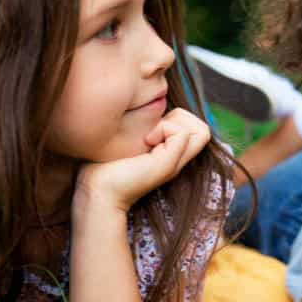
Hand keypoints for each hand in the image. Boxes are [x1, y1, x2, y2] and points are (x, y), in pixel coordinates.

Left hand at [74, 109, 211, 214]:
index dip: (180, 118)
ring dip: (175, 123)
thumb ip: (145, 129)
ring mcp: (175, 163)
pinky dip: (164, 129)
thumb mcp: (130, 141)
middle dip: (181, 118)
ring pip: (201, 130)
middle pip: (203, 129)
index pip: (198, 128)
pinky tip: (146, 141)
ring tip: (150, 136)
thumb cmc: (106, 166)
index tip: (152, 128)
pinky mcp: (167, 164)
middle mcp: (178, 159)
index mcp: (171, 154)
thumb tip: (152, 110)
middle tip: (153, 131)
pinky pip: (182, 133)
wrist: (98, 192)